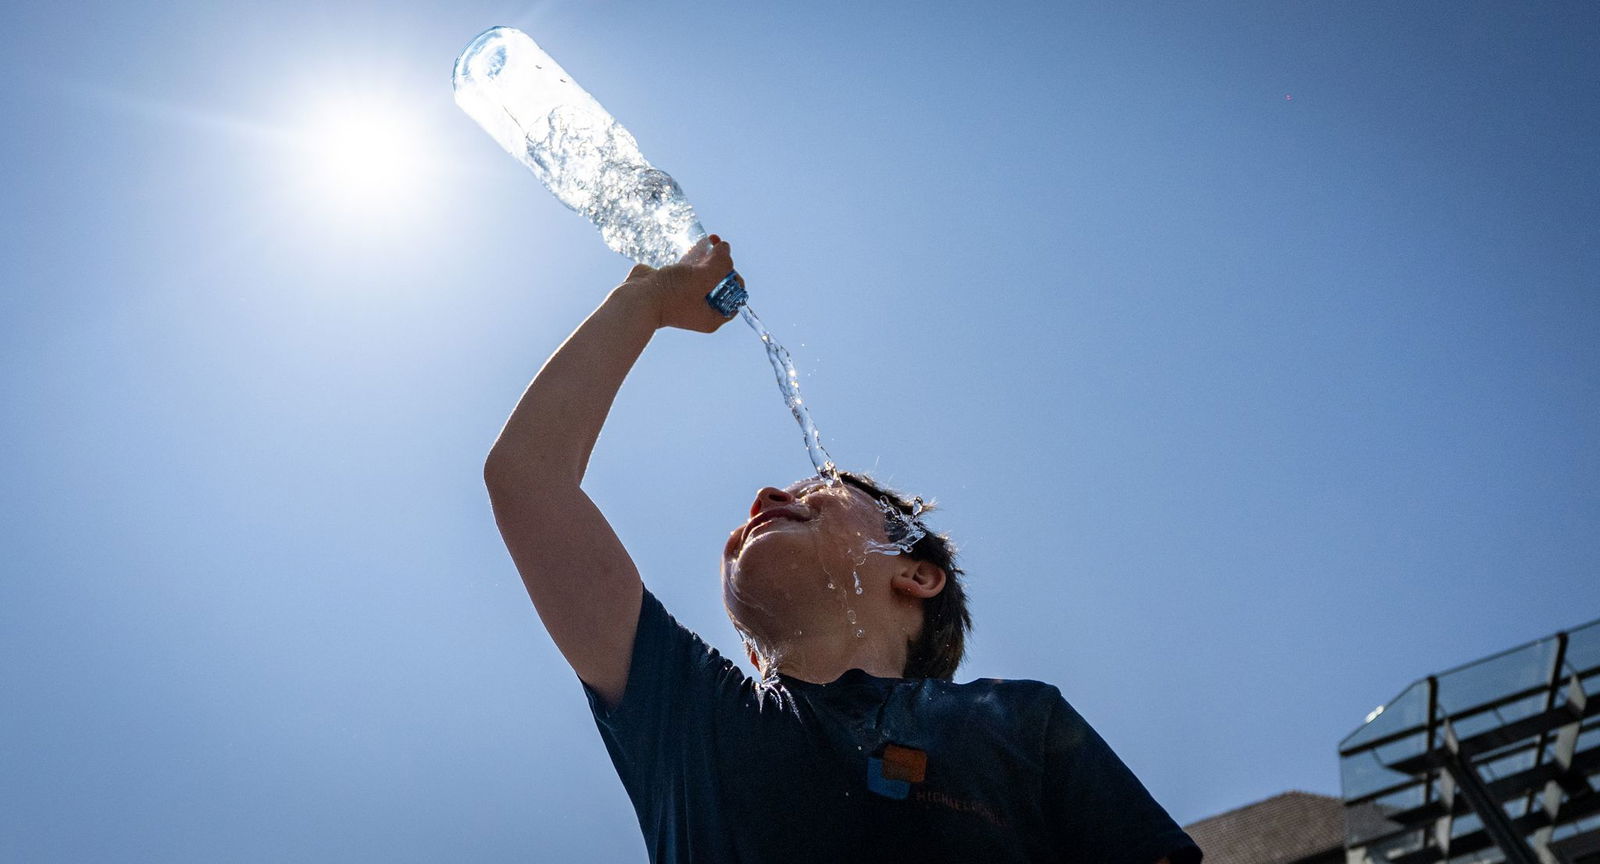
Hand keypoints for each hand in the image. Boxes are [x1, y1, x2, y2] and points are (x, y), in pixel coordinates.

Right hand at [619, 235, 739, 332]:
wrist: (636, 298)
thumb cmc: (671, 294)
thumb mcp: (704, 278)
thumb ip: (721, 264)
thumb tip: (726, 248)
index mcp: (711, 317)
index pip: (734, 299)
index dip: (735, 280)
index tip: (727, 266)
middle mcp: (700, 308)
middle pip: (720, 283)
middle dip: (722, 263)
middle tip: (720, 248)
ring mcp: (686, 295)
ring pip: (704, 273)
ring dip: (710, 256)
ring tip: (713, 239)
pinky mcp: (673, 283)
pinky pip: (689, 268)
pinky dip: (695, 256)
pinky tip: (698, 244)